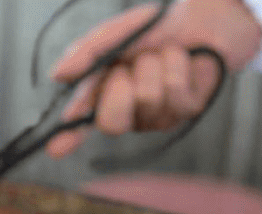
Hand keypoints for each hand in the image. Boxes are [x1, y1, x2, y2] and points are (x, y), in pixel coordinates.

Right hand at [45, 0, 261, 157]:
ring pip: (146, 100)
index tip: (54, 149)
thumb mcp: (118, 32)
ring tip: (162, 55)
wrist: (206, 17)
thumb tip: (57, 75)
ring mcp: (156, 116)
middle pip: (111, 123)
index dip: (68, 138)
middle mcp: (128, 112)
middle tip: (129, 66)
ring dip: (154, 65)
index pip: (81, 123)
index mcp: (104, 95)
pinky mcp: (185, 111)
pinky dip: (177, 65)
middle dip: (119, 87)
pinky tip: (184, 61)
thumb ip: (88, 52)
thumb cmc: (158, 27)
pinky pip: (174, 93)